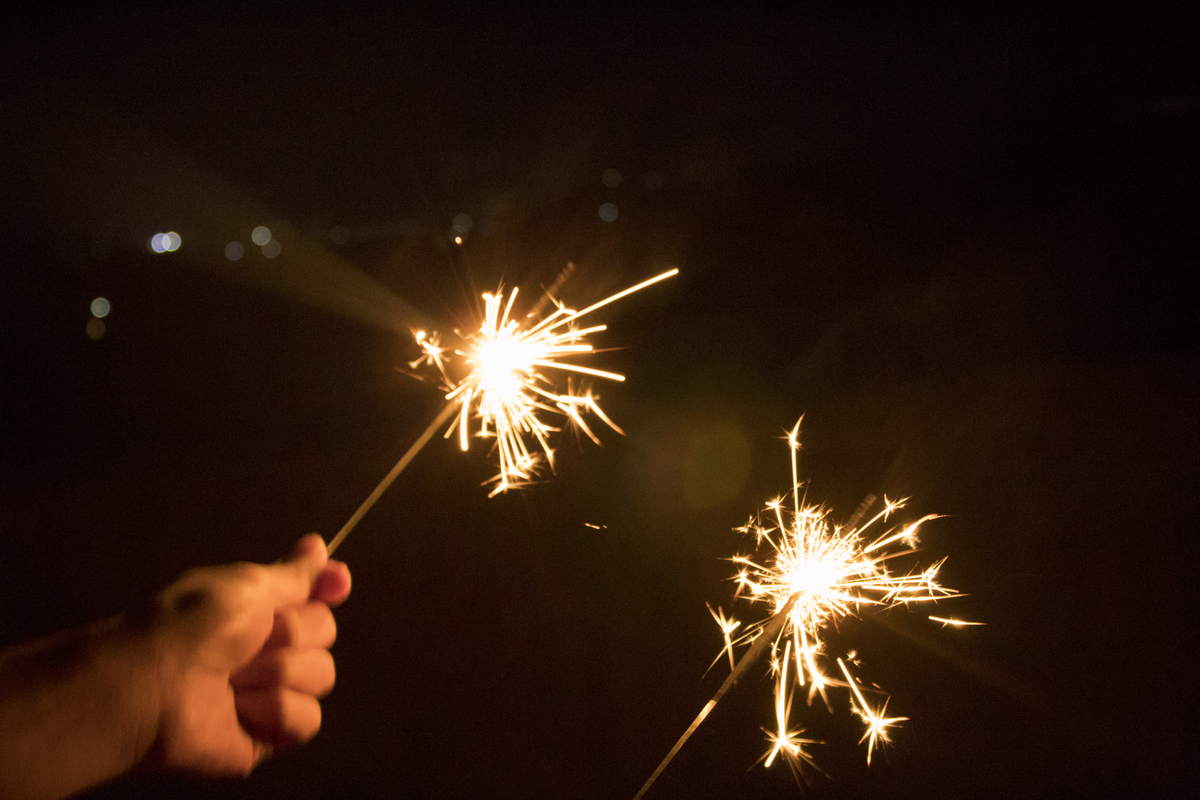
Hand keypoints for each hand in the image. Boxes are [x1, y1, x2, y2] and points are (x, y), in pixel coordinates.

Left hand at [150, 534, 350, 774]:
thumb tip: (320, 548)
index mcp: (260, 608)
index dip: (329, 587)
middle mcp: (270, 647)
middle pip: (326, 632)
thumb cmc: (190, 627)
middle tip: (248, 640)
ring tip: (234, 679)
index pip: (317, 594)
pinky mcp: (270, 734)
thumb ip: (293, 573)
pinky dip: (275, 710)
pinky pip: (308, 719)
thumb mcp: (247, 583)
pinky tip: (241, 708)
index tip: (334, 583)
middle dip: (292, 633)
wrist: (155, 687)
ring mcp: (272, 692)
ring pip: (321, 675)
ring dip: (279, 673)